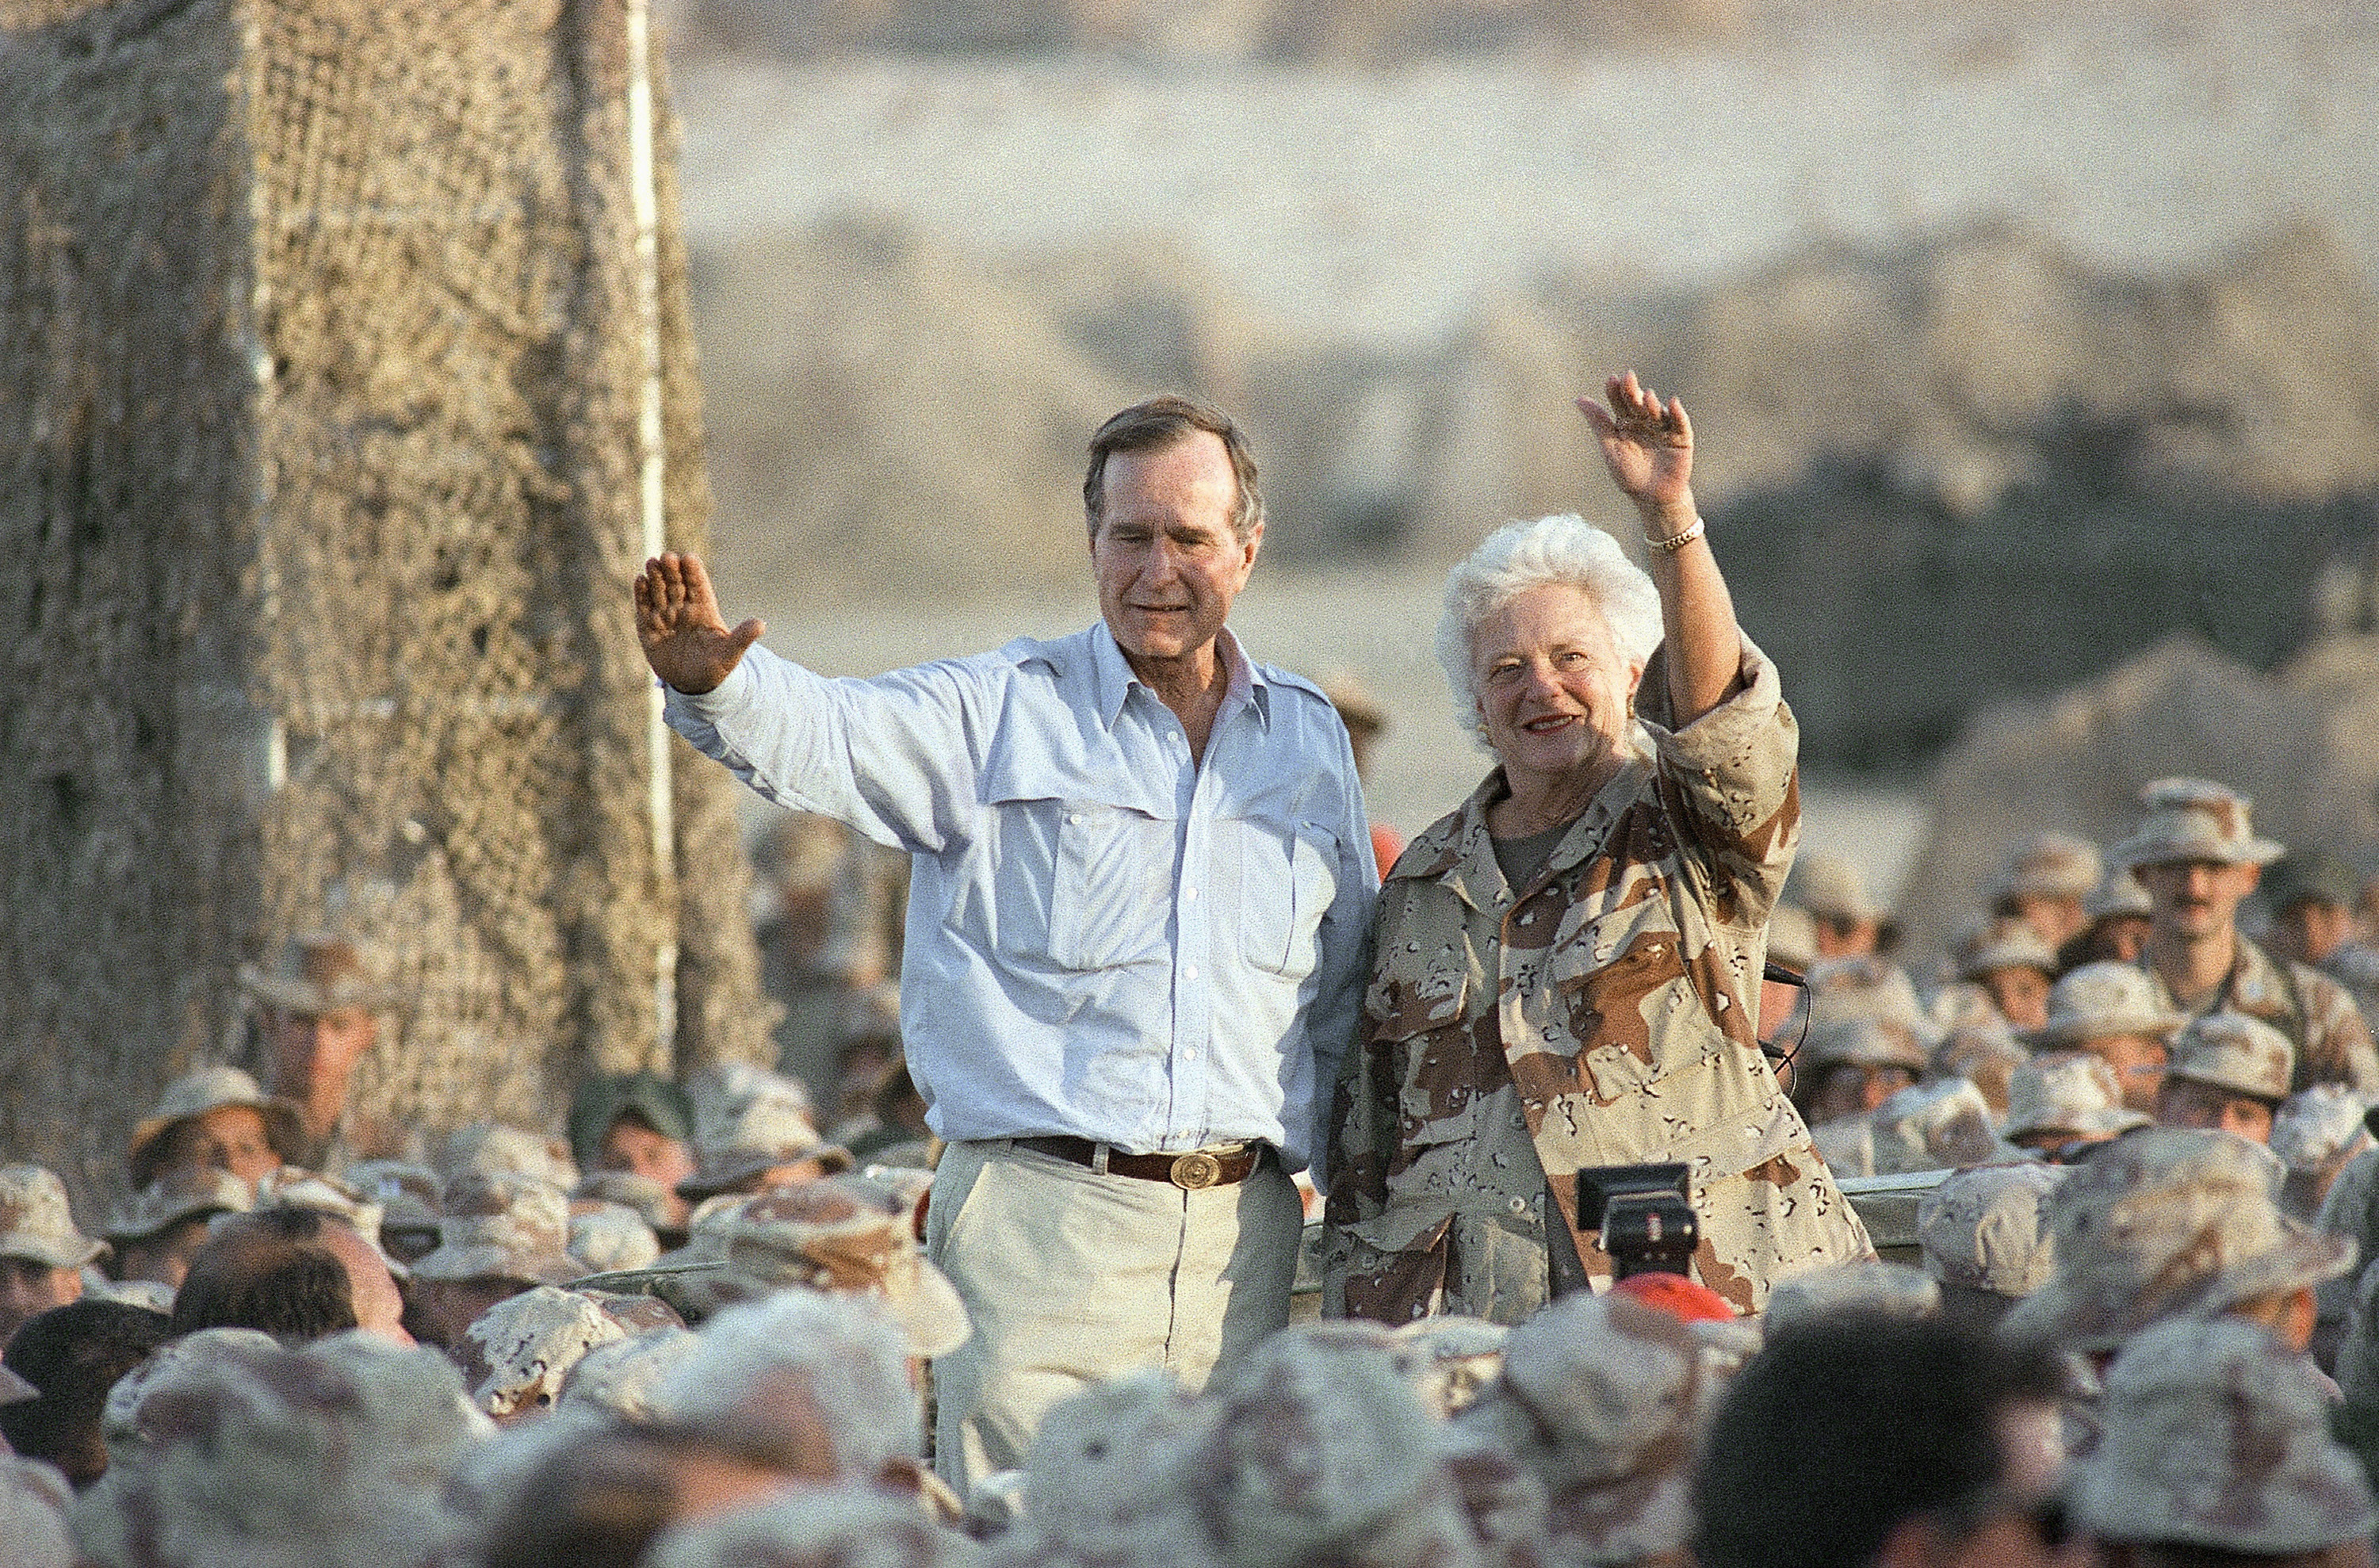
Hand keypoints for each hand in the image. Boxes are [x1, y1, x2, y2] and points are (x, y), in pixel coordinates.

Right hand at [634, 552, 763, 694]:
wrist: (691, 684)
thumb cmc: (714, 667)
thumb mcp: (729, 655)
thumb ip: (742, 639)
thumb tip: (761, 624)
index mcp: (705, 610)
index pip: (699, 586)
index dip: (694, 572)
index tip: (689, 558)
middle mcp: (684, 608)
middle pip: (678, 584)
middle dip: (673, 570)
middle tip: (668, 557)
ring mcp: (665, 615)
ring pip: (660, 591)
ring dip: (656, 576)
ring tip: (652, 562)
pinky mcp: (648, 626)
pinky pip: (644, 606)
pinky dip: (641, 593)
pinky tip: (640, 580)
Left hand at [1578, 371, 1694, 528]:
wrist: (1652, 498)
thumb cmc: (1629, 475)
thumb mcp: (1610, 448)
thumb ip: (1598, 423)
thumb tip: (1579, 399)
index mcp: (1627, 423)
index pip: (1620, 403)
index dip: (1616, 391)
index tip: (1611, 380)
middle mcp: (1646, 422)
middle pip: (1638, 403)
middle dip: (1633, 392)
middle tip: (1628, 378)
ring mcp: (1664, 429)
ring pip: (1658, 411)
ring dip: (1652, 403)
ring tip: (1645, 397)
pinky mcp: (1681, 438)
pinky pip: (1681, 423)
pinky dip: (1678, 413)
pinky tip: (1672, 403)